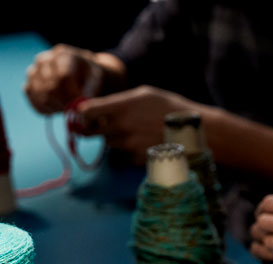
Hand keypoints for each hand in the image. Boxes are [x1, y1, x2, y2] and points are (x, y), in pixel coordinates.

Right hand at [24, 44, 112, 114]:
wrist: (76, 73)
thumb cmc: (88, 76)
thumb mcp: (95, 79)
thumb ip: (89, 91)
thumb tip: (79, 108)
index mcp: (62, 55)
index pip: (62, 77)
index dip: (71, 95)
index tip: (81, 106)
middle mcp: (43, 60)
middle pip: (50, 88)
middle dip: (64, 104)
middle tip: (75, 111)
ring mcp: (32, 73)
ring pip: (41, 97)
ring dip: (56, 107)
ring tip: (68, 108)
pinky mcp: (28, 86)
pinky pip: (34, 103)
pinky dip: (46, 110)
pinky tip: (58, 108)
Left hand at [76, 86, 203, 155]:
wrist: (190, 132)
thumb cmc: (168, 107)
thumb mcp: (143, 94)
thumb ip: (118, 101)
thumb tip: (97, 108)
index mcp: (121, 107)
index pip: (86, 112)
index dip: (82, 113)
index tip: (86, 114)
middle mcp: (120, 127)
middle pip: (90, 132)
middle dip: (92, 129)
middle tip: (99, 125)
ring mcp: (126, 145)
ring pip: (107, 144)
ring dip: (112, 139)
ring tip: (132, 132)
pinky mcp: (133, 160)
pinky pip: (119, 158)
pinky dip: (124, 153)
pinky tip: (139, 145)